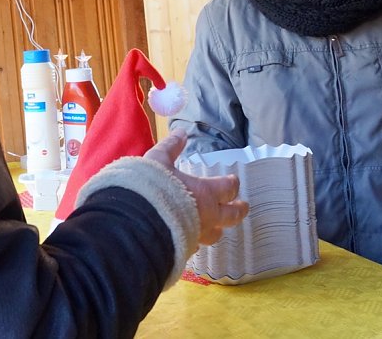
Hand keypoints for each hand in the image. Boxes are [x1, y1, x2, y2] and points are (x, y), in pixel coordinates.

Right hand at [144, 129, 248, 244]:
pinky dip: (196, 241)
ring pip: (216, 234)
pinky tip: (192, 240)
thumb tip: (181, 133)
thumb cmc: (152, 187)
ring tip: (219, 226)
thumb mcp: (159, 159)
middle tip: (243, 207)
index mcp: (205, 192)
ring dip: (219, 228)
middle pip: (232, 215)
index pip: (228, 188)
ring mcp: (197, 234)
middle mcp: (207, 215)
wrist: (138, 219)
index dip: (232, 184)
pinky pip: (195, 245)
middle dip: (239, 209)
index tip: (233, 181)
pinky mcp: (184, 247)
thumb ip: (171, 146)